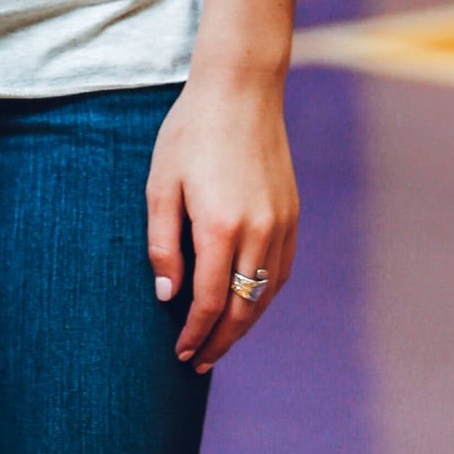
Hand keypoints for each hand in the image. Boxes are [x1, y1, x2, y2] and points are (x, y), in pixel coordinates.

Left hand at [145, 0, 299, 372]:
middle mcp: (258, 232)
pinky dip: (264, 296)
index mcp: (220, 226)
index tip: (180, 352)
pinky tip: (248, 303)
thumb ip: (162, 243)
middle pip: (243, 309)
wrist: (241, 90)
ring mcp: (281, 223)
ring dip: (245, 324)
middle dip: (220, 341)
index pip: (210, 302)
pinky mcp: (293, 213)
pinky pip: (281, 270)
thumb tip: (167, 295)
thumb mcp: (161, 184)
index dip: (195, 333)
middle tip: (198, 362)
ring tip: (220, 341)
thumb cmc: (191, 132)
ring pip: (266, 294)